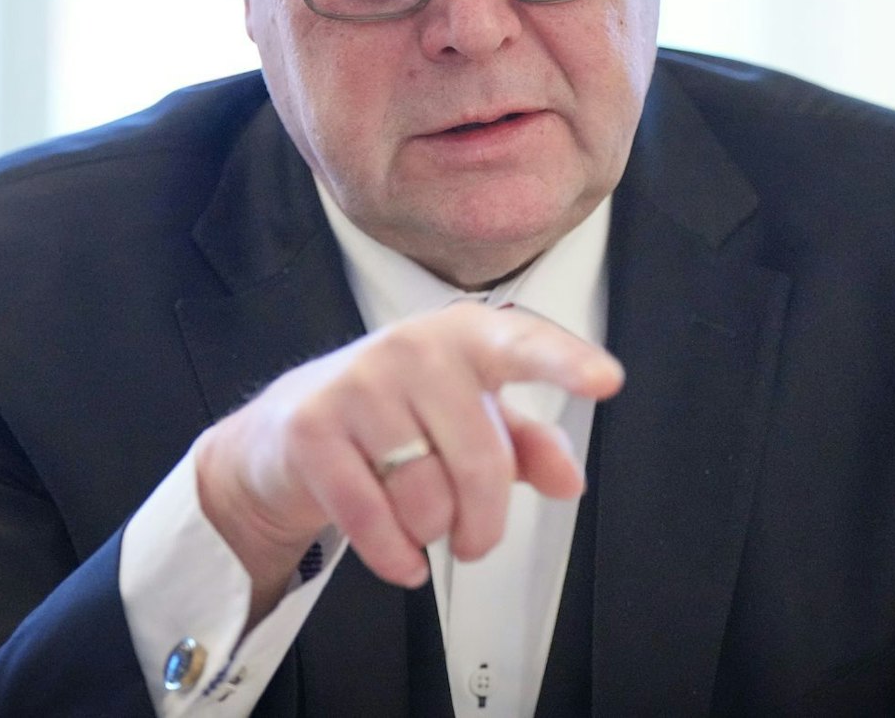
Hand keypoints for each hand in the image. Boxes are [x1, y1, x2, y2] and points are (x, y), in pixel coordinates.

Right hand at [192, 302, 623, 620]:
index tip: (606, 380)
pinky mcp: (310, 428)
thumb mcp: (469, 418)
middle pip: (481, 462)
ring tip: (420, 521)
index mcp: (465, 336)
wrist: (288, 429)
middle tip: (475, 538)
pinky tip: (401, 558)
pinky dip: (394, 556)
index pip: (523, 344)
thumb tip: (568, 479)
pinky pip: (372, 520)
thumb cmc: (399, 416)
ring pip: (427, 498)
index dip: (565, 364)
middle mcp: (412, 347)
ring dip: (432, 534)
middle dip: (483, 521)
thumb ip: (527, 444)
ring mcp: (357, 383)